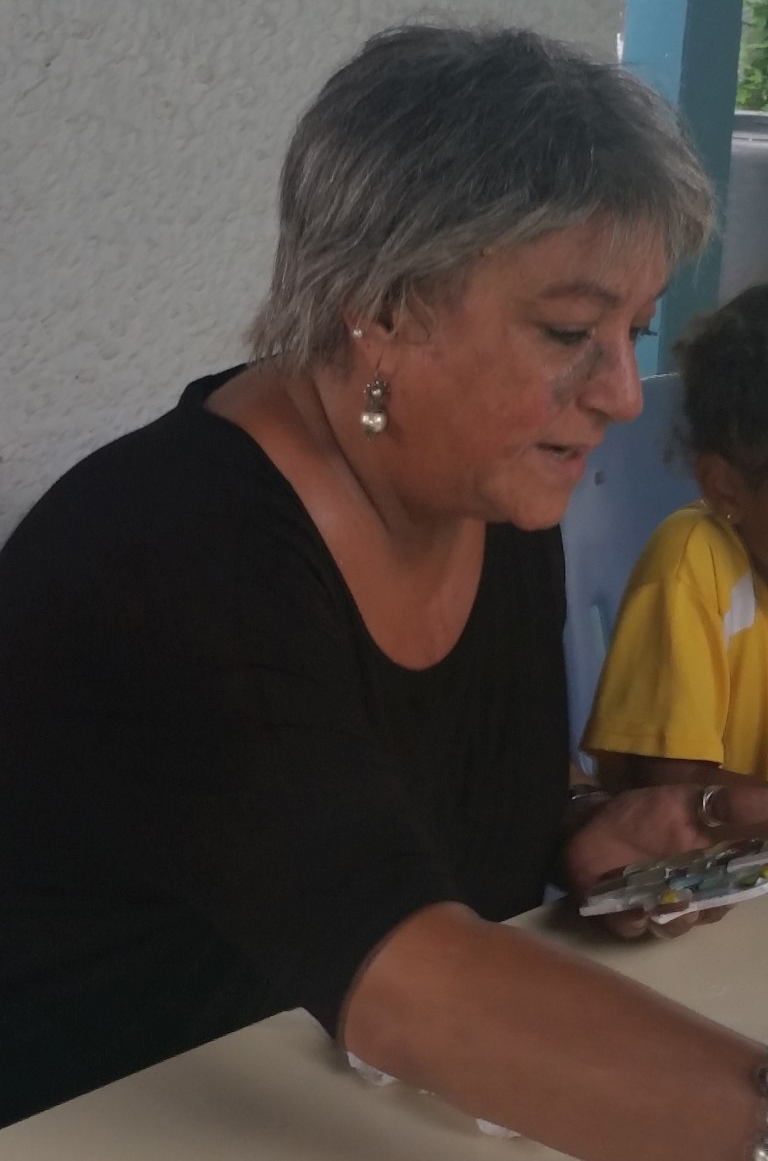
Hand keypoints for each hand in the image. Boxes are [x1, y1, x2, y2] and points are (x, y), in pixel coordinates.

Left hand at [563, 781, 767, 938]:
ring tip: (663, 905)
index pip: (735, 888)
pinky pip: (633, 929)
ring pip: (674, 927)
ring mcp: (654, 906)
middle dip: (706, 909)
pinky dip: (633, 922)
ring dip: (673, 920)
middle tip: (696, 898)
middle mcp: (687, 894)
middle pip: (708, 913)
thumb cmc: (645, 812)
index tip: (733, 882)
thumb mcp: (690, 800)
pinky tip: (633, 909)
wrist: (591, 819)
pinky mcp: (621, 914)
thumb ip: (732, 805)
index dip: (740, 888)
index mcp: (708, 870)